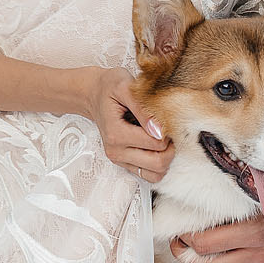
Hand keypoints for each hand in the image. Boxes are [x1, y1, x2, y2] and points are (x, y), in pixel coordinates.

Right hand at [80, 67, 173, 183]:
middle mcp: (116, 151)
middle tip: (167, 130)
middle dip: (170, 147)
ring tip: (162, 139)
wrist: (93, 94)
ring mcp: (119, 160)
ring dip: (165, 158)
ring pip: (155, 174)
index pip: (156, 143)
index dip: (168, 132)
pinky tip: (155, 147)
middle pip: (158, 163)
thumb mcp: (126, 88)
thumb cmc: (109, 88)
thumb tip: (159, 130)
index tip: (165, 119)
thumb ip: (143, 109)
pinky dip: (157, 164)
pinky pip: (148, 174)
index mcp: (116, 134)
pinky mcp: (124, 163)